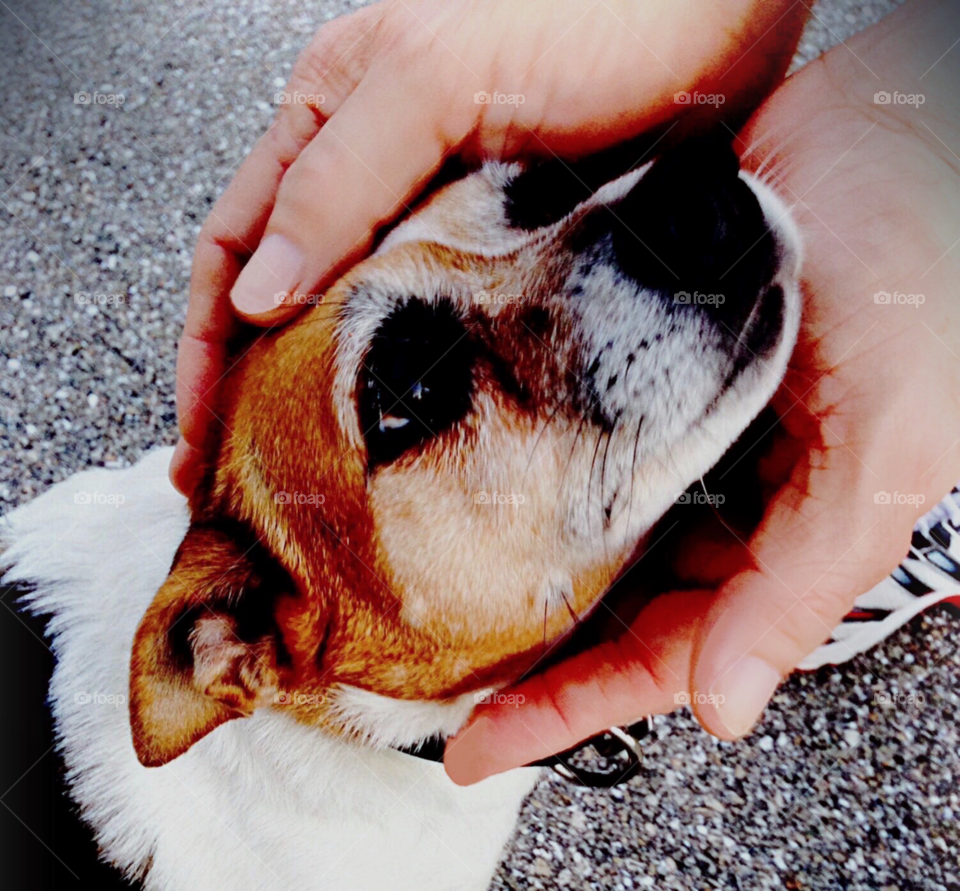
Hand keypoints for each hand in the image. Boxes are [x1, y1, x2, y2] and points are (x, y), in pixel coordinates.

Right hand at [171, 0, 806, 493]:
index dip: (207, 345)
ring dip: (332, 397)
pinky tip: (409, 433)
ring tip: (315, 479)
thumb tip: (257, 295)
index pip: (235, 246)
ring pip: (362, 324)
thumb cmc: (594, 14)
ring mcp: (441, 221)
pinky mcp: (504, 256)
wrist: (716, 25)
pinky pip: (439, 332)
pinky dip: (414, 385)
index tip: (201, 434)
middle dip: (256, 388)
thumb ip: (337, 181)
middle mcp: (376, 174)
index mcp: (331, 117)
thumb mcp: (436, 80)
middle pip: (289, 297)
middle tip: (245, 480)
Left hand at [444, 0, 959, 783]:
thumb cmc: (929, 266)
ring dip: (511, 556)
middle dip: (525, 647)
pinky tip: (466, 467)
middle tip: (428, 680)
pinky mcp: (639, 351)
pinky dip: (519, 454)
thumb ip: (802, 580)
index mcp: (780, 530)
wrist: (902, 115)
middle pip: (608, 598)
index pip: (661, 650)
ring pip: (582, 519)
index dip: (569, 707)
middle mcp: (722, 486)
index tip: (478, 751)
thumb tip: (724, 707)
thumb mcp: (885, 444)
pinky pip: (568, 423)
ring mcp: (677, 421)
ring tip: (423, 588)